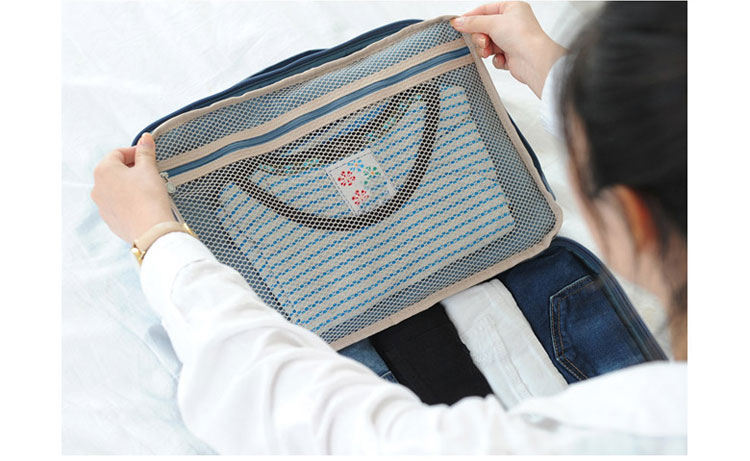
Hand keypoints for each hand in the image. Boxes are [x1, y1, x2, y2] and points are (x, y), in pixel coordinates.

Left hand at [91, 133, 175, 242]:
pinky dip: (129, 200)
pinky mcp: (110, 219)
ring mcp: (102, 205)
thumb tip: (145, 139)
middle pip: (115, 170)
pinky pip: (118, 204)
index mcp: (103, 170)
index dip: (135, 152)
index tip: (147, 155)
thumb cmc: (148, 198)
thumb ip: (145, 152)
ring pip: (116, 188)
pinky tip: (143, 203)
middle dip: (132, 169)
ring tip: (148, 189)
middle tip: (150, 172)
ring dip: (129, 185)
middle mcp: (97, 187)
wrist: (151, 230)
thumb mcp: (149, 169)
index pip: (118, 153)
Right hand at [451, 2, 566, 97]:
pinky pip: (495, 56)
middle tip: (484, 41)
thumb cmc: (522, 36)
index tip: (459, 24)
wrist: (533, 60)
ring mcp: (512, 39)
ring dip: (486, 48)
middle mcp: (513, 23)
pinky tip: (503, 57)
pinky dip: (496, 58)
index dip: (471, 17)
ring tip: (490, 50)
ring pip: (488, 43)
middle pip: (484, 28)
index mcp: (512, 8)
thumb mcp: (492, 23)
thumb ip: (472, 22)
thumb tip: (458, 21)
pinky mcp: (511, 55)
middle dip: (480, 37)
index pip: (485, 10)